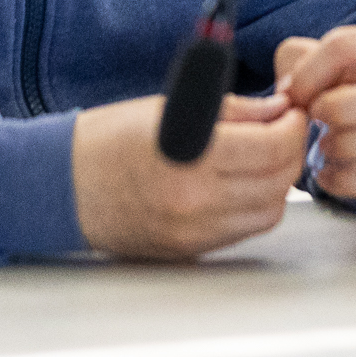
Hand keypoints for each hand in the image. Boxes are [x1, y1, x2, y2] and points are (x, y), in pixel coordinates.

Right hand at [71, 92, 307, 259]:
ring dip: (278, 182)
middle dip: (292, 150)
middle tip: (286, 129)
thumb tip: (279, 109)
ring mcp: (194, 231)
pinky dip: (255, 205)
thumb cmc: (110, 139)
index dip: (293, 125)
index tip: (292, 111)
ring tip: (265, 156)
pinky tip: (243, 182)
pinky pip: (243, 229)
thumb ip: (234, 111)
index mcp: (193, 156)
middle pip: (279, 181)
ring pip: (269, 211)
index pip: (274, 147)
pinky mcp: (190, 249)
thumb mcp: (172, 107)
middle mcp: (197, 201)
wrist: (62, 186)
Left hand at [275, 25, 355, 209]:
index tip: (293, 93)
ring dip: (349, 145)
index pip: (349, 46)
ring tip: (324, 147)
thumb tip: (289, 92)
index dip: (309, 71)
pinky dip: (351, 180)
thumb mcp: (331, 65)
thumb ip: (298, 58)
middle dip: (343, 108)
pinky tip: (327, 175)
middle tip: (316, 118)